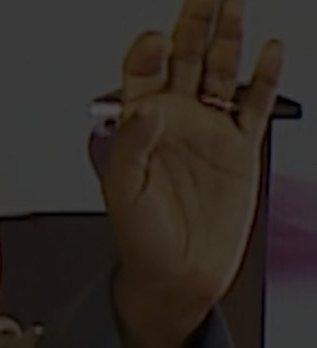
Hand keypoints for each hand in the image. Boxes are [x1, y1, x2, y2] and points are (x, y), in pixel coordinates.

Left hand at [102, 0, 282, 347]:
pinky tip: (270, 50)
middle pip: (184, 57)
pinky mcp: (240, 148)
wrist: (176, 274)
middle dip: (194, 22)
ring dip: (227, 37)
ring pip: (220, 70)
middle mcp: (174, 120)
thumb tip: (143, 108)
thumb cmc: (140, 238)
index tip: (155, 39)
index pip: (142, 74)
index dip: (148, 53)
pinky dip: (263, 77)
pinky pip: (255, 104)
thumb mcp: (123, 193)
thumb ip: (130, 146)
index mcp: (138, 126)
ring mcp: (208, 130)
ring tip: (234, 3)